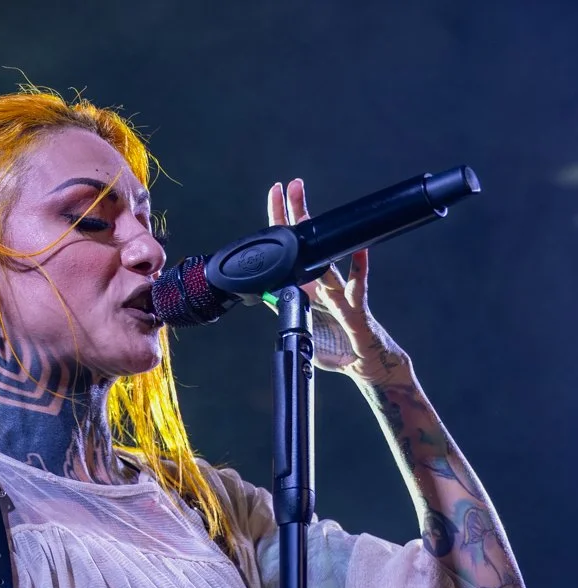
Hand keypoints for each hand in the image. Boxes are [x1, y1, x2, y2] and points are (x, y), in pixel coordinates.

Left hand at [267, 177, 411, 385]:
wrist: (363, 364)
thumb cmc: (335, 347)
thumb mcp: (301, 325)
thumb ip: (284, 308)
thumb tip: (262, 291)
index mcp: (306, 287)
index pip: (290, 250)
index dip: (281, 223)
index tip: (276, 194)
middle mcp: (322, 284)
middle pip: (308, 244)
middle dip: (299, 214)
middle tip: (294, 185)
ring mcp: (339, 293)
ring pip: (326, 260)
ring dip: (319, 238)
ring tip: (309, 215)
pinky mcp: (355, 309)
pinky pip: (357, 287)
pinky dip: (359, 270)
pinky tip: (360, 253)